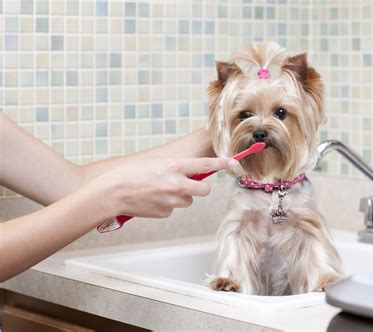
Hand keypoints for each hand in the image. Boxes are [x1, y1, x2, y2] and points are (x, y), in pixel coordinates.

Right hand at [87, 157, 230, 219]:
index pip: (206, 165)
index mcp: (175, 166)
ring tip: (160, 191)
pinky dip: (167, 205)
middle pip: (205, 190)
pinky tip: (153, 200)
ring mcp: (172, 200)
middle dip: (201, 188)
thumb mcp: (156, 162)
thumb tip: (190, 172)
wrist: (113, 192)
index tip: (233, 162)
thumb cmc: (131, 174)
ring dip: (180, 196)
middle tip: (191, 185)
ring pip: (188, 200)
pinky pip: (174, 209)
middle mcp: (177, 183)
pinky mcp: (166, 212)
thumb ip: (176, 167)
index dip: (222, 163)